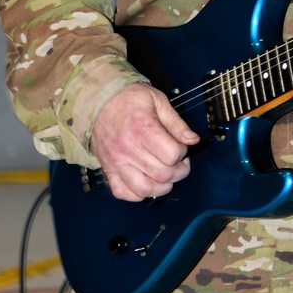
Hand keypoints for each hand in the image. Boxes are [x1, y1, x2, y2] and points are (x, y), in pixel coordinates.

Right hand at [89, 83, 198, 201]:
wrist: (99, 101)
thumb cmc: (129, 99)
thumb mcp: (158, 100)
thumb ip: (177, 123)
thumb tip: (193, 140)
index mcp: (143, 129)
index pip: (172, 155)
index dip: (183, 153)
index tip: (182, 147)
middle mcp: (129, 149)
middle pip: (162, 174)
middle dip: (179, 171)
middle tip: (180, 162)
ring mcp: (116, 162)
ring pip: (144, 189)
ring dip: (162, 186)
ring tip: (167, 175)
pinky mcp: (108, 170)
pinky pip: (123, 193)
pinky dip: (138, 193)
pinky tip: (147, 181)